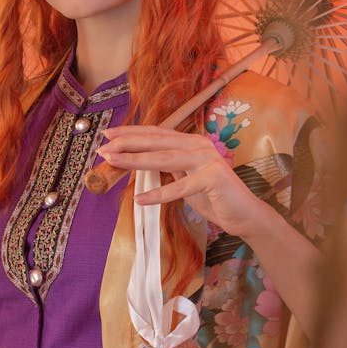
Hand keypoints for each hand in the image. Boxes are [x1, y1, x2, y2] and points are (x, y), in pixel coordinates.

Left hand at [99, 125, 266, 239]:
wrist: (243, 214)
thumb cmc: (213, 197)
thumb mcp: (185, 179)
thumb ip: (168, 168)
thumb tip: (138, 161)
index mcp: (191, 142)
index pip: (156, 133)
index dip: (131, 132)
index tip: (108, 134)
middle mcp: (199, 145)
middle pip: (157, 141)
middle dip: (127, 143)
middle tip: (103, 148)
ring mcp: (207, 160)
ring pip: (165, 158)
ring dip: (136, 160)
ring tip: (113, 162)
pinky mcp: (213, 178)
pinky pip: (181, 187)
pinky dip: (159, 193)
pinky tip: (140, 199)